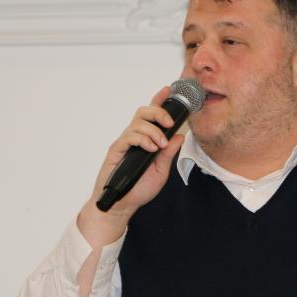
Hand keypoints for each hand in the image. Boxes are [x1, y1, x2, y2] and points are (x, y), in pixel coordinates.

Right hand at [77, 86, 184, 247]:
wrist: (122, 205)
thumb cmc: (138, 189)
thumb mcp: (161, 172)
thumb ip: (168, 154)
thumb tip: (179, 137)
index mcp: (145, 140)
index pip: (152, 116)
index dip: (159, 100)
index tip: (168, 90)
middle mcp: (134, 138)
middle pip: (143, 112)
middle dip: (159, 112)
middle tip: (170, 123)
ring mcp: (125, 143)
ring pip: (138, 122)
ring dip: (153, 131)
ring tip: (160, 145)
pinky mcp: (116, 150)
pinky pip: (129, 136)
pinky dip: (142, 139)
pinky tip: (150, 148)